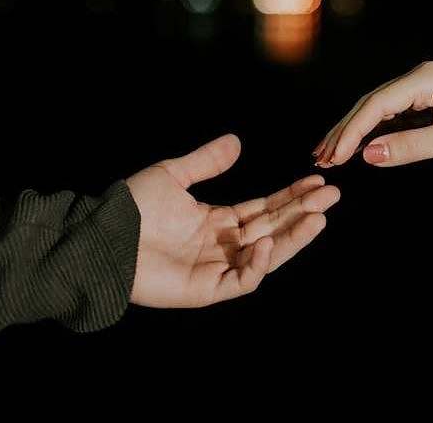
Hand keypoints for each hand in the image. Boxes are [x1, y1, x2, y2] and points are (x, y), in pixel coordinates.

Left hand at [127, 134, 339, 307]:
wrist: (100, 237)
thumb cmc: (131, 207)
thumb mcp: (173, 175)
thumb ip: (206, 161)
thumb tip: (238, 141)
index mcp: (217, 221)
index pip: (264, 209)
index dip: (291, 196)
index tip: (317, 180)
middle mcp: (223, 244)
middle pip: (273, 228)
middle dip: (303, 211)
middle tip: (332, 195)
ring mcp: (217, 268)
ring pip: (267, 255)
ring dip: (294, 237)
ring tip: (319, 216)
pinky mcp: (206, 290)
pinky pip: (242, 279)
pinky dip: (258, 263)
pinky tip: (268, 240)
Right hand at [313, 61, 432, 166]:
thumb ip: (411, 146)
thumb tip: (369, 155)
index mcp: (425, 79)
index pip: (377, 104)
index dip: (353, 130)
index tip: (336, 155)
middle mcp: (417, 79)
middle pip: (370, 105)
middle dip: (344, 131)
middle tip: (320, 157)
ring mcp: (418, 90)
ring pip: (375, 111)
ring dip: (352, 133)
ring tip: (328, 155)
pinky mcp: (421, 103)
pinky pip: (387, 117)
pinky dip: (369, 134)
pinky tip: (354, 148)